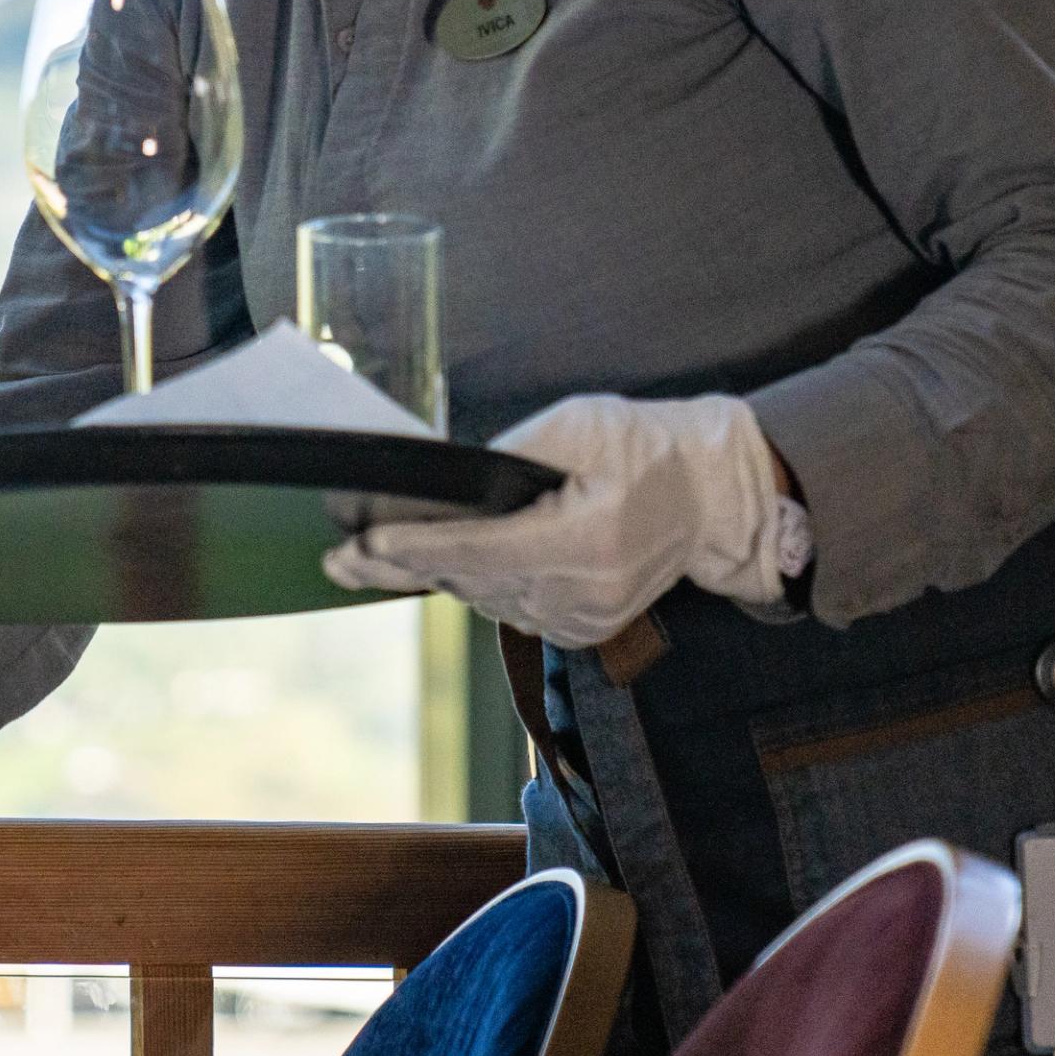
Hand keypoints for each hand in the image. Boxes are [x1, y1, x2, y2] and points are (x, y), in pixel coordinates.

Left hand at [324, 393, 806, 647]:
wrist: (713, 496)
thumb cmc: (646, 446)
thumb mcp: (579, 425)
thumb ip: (512, 455)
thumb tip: (449, 480)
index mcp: (588, 538)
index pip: (481, 549)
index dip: (417, 549)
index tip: (363, 546)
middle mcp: (586, 590)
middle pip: (473, 581)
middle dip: (404, 567)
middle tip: (340, 561)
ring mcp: (588, 618)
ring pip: (488, 599)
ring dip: (440, 576)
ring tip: (376, 562)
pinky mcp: (587, 629)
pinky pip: (514, 610)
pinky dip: (481, 586)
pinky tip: (448, 568)